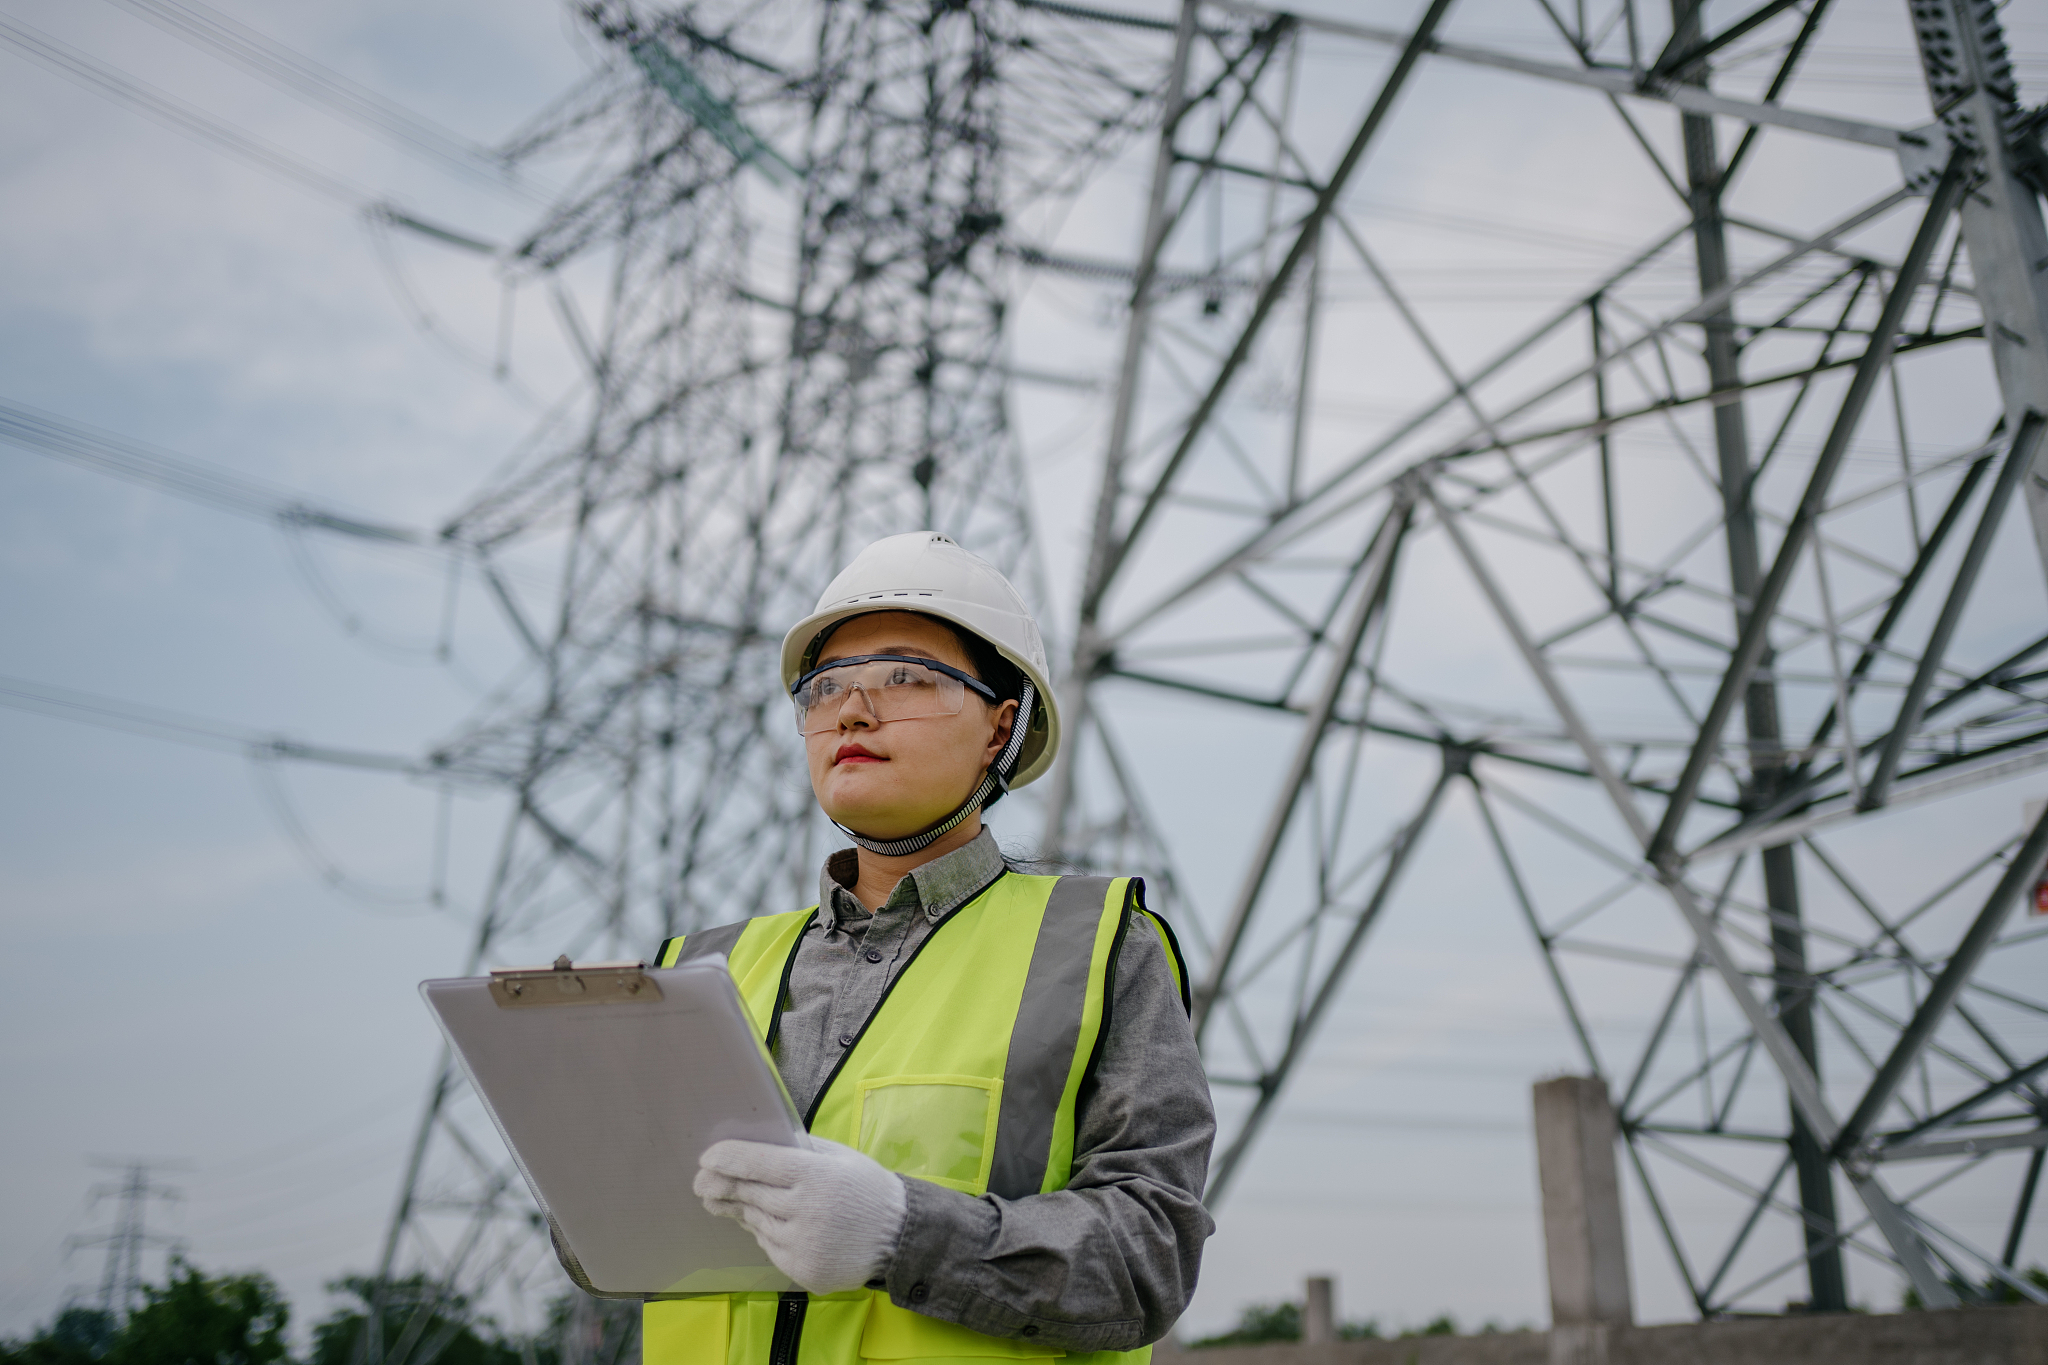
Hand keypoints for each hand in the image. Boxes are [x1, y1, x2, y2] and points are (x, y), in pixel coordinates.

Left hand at [696, 1137, 908, 1294]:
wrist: (899, 1237)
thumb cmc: (867, 1189)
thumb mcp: (840, 1158)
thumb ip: (802, 1150)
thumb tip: (761, 1144)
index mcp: (816, 1176)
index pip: (759, 1163)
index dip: (729, 1159)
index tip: (707, 1158)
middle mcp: (806, 1211)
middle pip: (750, 1194)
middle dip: (722, 1186)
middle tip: (701, 1182)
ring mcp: (802, 1245)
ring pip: (756, 1222)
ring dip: (743, 1209)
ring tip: (729, 1200)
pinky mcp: (802, 1270)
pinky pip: (771, 1247)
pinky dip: (765, 1232)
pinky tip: (768, 1222)